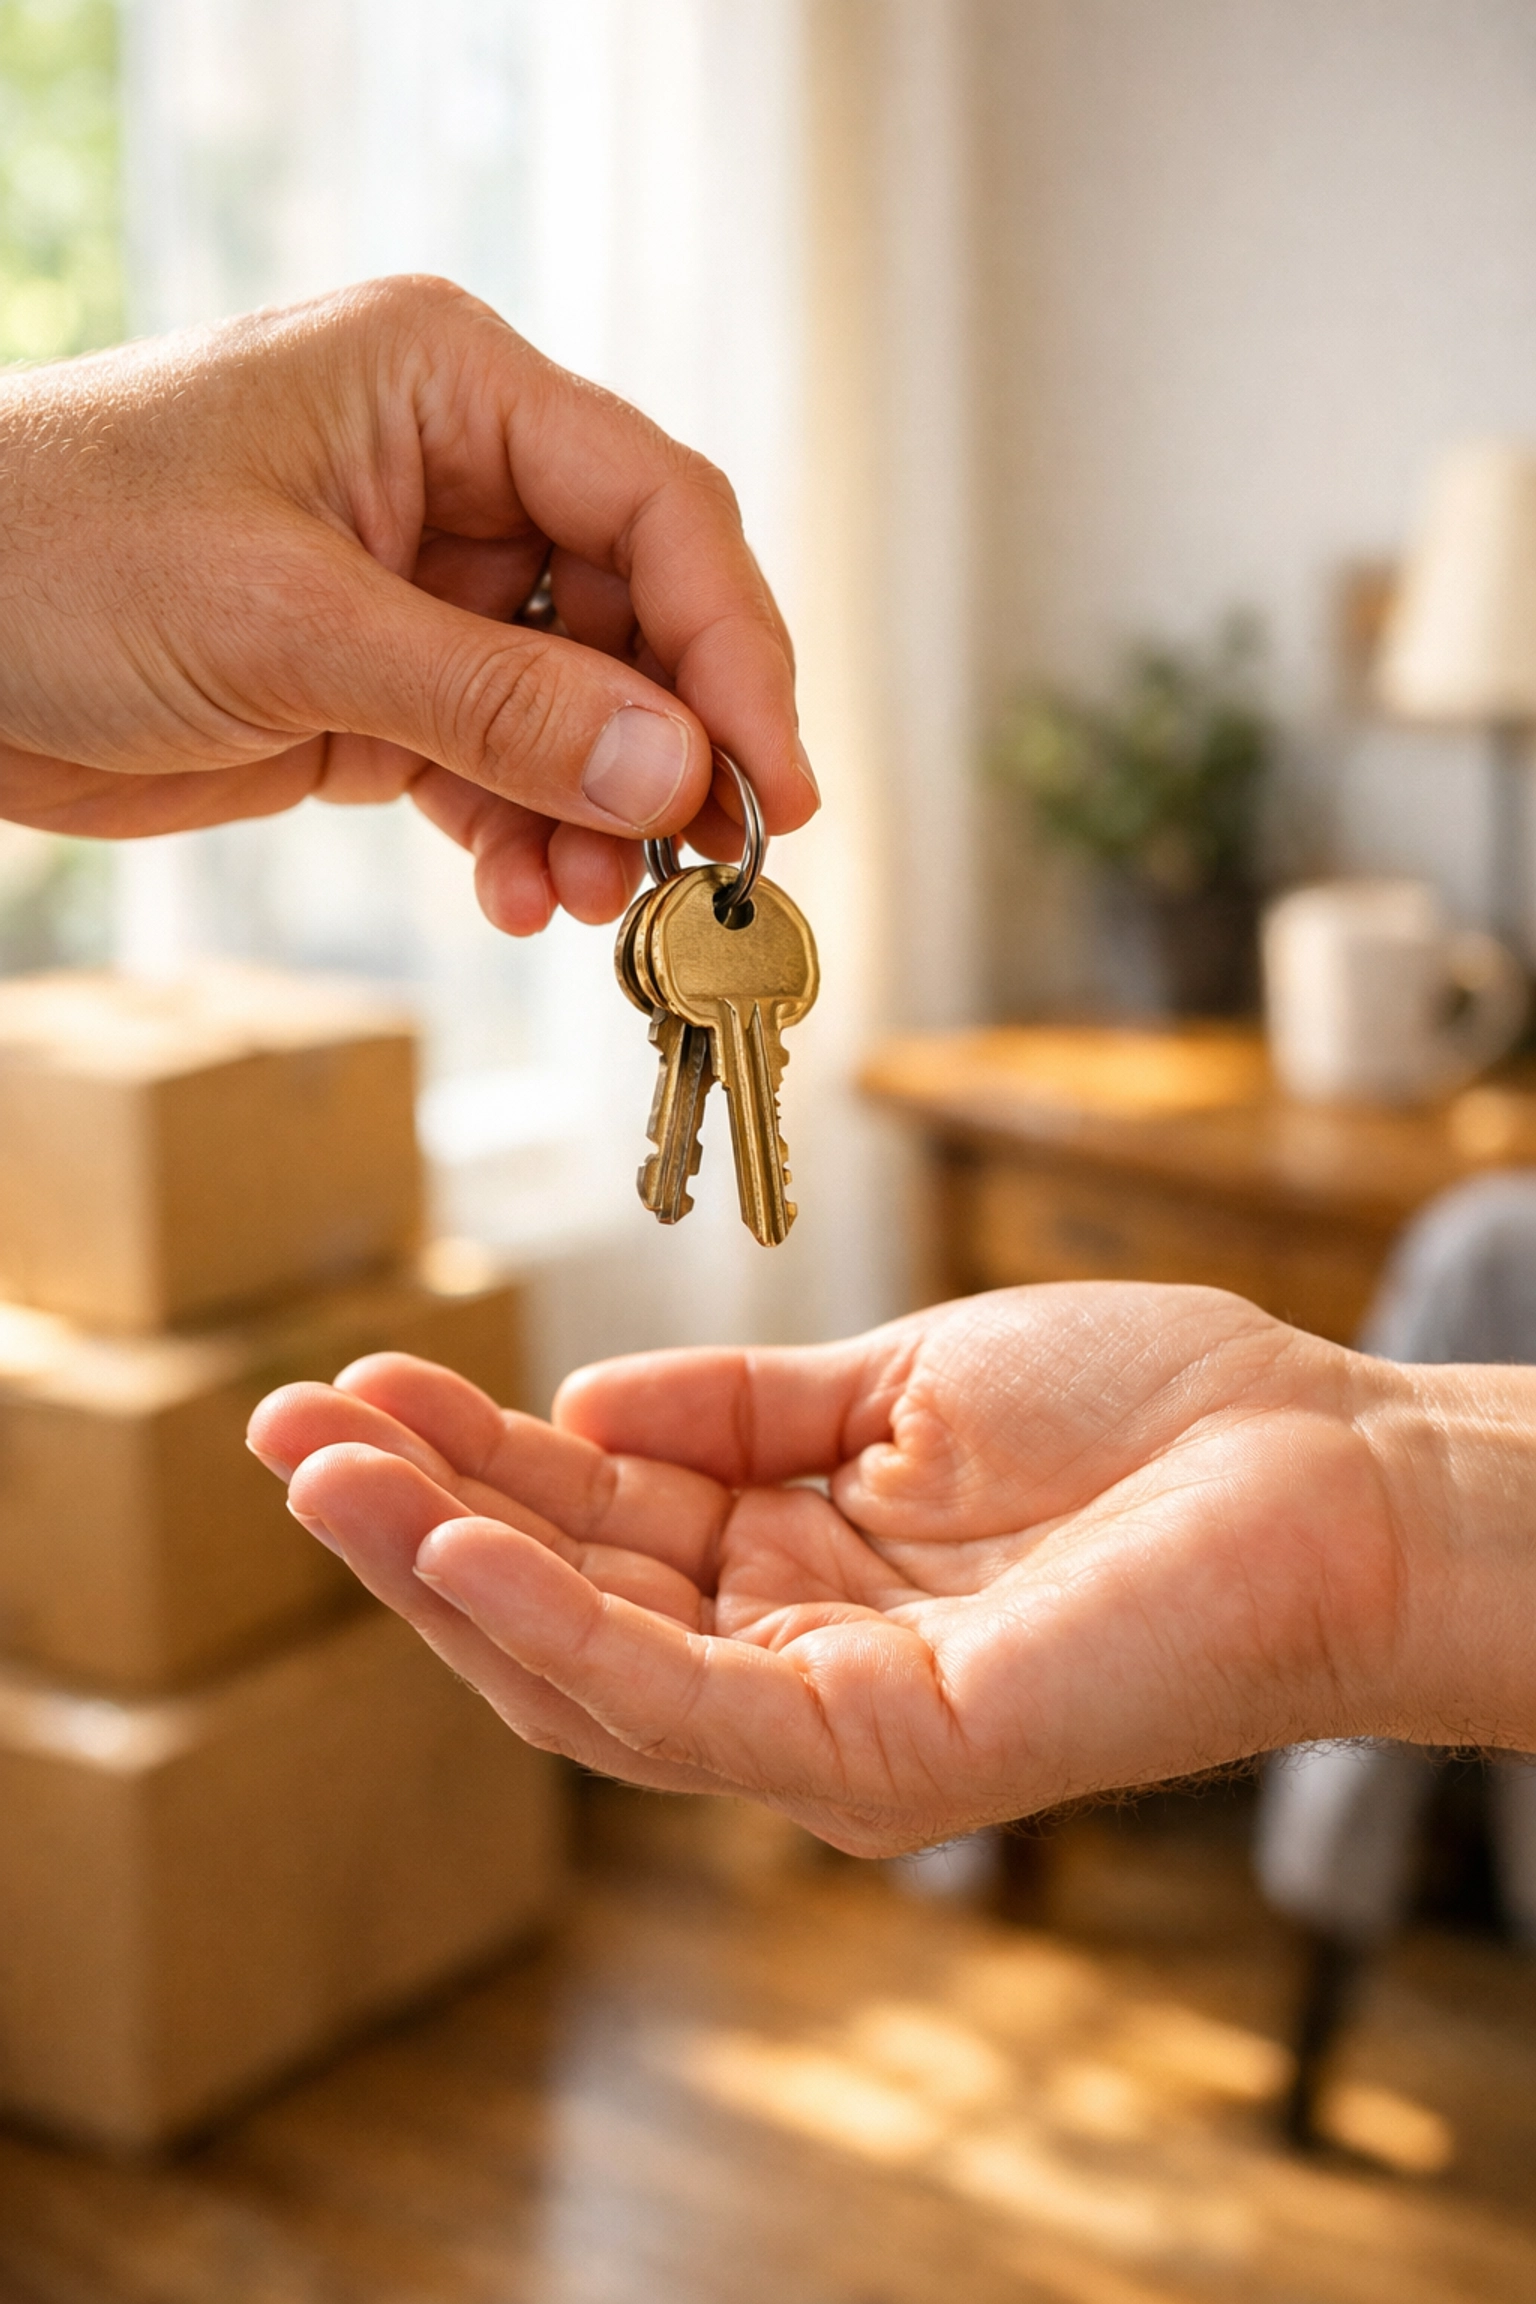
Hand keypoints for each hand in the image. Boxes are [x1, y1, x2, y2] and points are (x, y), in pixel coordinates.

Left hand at [0, 276, 814, 929]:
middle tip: (700, 868)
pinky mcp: (378, 690)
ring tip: (590, 906)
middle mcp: (455, 476)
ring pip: (579, 708)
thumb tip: (676, 773)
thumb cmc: (56, 554)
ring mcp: (420, 590)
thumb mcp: (292, 625)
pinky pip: (498, 766)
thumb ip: (498, 704)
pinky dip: (522, 837)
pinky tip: (521, 898)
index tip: (775, 782)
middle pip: (640, 614)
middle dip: (671, 748)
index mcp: (448, 386)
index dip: (737, 647)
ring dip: (599, 814)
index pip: (656, 508)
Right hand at [248, 1282, 1535, 1853]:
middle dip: (418, 1517)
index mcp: (799, 1570)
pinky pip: (682, 1704)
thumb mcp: (901, 1381)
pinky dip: (559, 1628)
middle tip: (288, 1423)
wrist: (1329, 1467)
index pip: (595, 1530)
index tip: (364, 1377)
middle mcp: (796, 1662)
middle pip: (563, 1609)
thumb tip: (581, 1407)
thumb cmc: (1150, 1419)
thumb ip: (740, 1411)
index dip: (471, 1459)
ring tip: (326, 1470)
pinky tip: (460, 1546)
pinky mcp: (884, 1762)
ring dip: (447, 1572)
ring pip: (588, 1670)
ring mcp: (833, 1726)